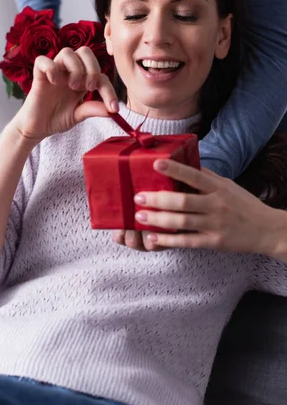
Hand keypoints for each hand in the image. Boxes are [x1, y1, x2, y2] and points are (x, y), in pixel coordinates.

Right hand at [12, 46, 117, 142]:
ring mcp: (54, 72)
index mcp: (82, 80)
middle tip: (89, 87)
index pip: (100, 75)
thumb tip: (112, 111)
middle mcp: (69, 72)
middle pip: (85, 51)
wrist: (36, 128)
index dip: (109, 89)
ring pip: (67, 52)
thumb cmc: (56, 118)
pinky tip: (54, 82)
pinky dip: (51, 68)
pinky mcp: (38, 76)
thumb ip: (93, 109)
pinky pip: (42, 60)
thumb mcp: (78, 115)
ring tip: (73, 86)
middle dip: (92, 67)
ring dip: (75, 68)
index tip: (113, 107)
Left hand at [114, 159, 286, 258]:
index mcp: (218, 188)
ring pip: (182, 222)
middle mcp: (216, 205)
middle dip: (158, 199)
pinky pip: (187, 241)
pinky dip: (169, 240)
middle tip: (138, 196)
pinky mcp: (214, 242)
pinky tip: (153, 238)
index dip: (175, 170)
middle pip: (183, 201)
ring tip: (139, 216)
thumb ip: (206, 177)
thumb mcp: (227, 185)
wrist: (267, 230)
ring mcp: (215, 225)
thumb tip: (182, 163)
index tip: (156, 164)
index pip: (194, 176)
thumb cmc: (243, 204)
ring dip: (158, 219)